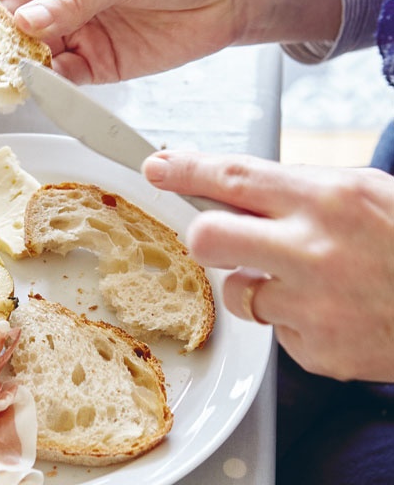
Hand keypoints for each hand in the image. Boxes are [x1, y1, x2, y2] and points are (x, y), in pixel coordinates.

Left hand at [143, 151, 393, 381]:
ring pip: (235, 291)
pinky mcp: (315, 348)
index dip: (185, 170)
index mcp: (326, 198)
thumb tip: (229, 190)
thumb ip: (292, 191)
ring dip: (254, 283)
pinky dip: (290, 318)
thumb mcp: (358, 193)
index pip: (232, 177)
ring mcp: (313, 305)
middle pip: (208, 237)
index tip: (157, 168)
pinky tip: (328, 310)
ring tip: (302, 279)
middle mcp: (313, 250)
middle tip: (220, 237)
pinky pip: (273, 328)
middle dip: (203, 236)